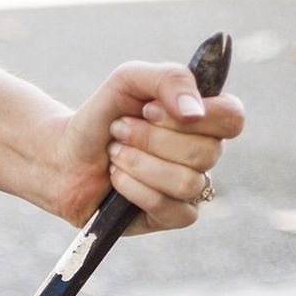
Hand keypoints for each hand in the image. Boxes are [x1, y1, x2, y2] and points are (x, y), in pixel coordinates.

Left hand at [43, 62, 244, 233]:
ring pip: (187, 182)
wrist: (63, 157)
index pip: (232, 119)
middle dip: (151, 140)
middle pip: (206, 153)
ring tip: (114, 155)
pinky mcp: (169, 217)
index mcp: (202, 119)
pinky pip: (170, 208)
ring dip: (140, 164)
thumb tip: (194, 112)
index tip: (149, 110)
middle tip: (118, 131)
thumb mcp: (129, 80)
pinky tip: (116, 180)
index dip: (196, 116)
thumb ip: (168, 78)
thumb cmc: (100, 118)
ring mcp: (188, 189)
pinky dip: (136, 190)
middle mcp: (202, 155)